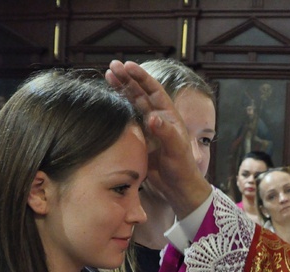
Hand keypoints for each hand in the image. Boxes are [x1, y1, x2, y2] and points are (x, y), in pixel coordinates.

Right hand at [106, 60, 211, 218]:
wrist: (177, 188)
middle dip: (127, 79)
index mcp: (169, 116)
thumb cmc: (182, 168)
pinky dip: (118, 109)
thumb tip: (152, 117)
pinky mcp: (139, 139)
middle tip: (112, 66)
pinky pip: (127, 119)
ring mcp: (147, 128)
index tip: (128, 66)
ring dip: (121, 90)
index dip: (141, 77)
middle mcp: (158, 118)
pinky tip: (108, 100)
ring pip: (132, 103)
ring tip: (108, 75)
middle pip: (140, 93)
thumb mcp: (176, 150)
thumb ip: (165, 133)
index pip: (154, 90)